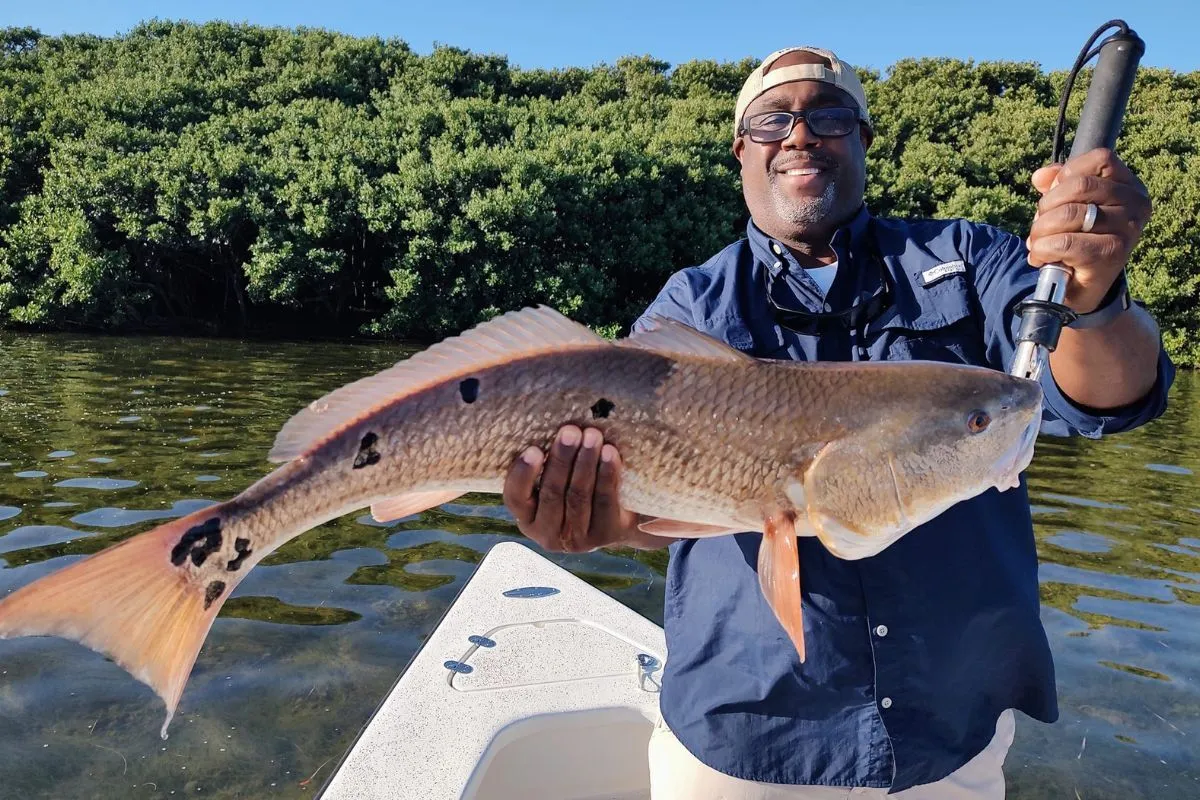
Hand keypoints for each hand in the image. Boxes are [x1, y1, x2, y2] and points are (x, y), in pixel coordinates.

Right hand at [502, 425, 645, 552]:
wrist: (617, 519)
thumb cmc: (574, 488)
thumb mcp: (553, 482)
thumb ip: (544, 463)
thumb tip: (543, 420)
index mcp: (527, 518)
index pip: (516, 498)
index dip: (522, 475)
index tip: (533, 449)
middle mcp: (547, 535)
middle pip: (552, 493)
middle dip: (562, 459)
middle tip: (570, 430)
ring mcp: (576, 540)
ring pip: (578, 496)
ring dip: (585, 462)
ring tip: (592, 435)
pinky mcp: (604, 536)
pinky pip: (604, 501)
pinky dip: (607, 474)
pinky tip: (610, 453)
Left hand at [1026, 147, 1150, 312]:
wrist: (1083, 288)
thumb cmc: (1077, 240)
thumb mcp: (1070, 205)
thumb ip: (1058, 183)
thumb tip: (1041, 176)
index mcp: (1131, 187)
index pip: (1101, 159)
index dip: (1066, 174)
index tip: (1053, 195)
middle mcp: (1136, 206)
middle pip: (1079, 186)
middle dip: (1046, 205)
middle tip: (1039, 225)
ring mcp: (1127, 231)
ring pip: (1069, 213)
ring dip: (1040, 230)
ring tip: (1037, 242)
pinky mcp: (1110, 255)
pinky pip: (1064, 242)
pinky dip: (1042, 249)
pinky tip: (1041, 257)